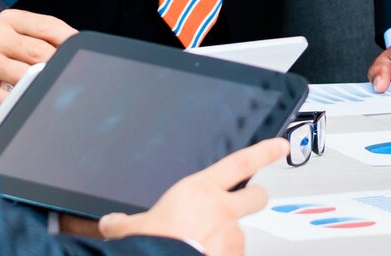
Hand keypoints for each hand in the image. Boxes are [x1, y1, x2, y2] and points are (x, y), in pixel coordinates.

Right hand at [0, 9, 77, 114]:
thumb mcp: (12, 36)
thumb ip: (40, 39)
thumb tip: (77, 50)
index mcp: (9, 20)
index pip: (48, 26)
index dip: (71, 41)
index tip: (85, 55)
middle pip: (40, 53)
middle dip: (59, 68)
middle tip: (76, 81)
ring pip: (25, 76)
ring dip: (44, 87)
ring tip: (59, 95)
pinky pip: (6, 100)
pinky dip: (22, 105)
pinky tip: (33, 108)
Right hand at [99, 137, 287, 254]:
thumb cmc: (153, 244)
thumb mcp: (131, 229)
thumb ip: (123, 223)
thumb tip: (111, 223)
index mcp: (200, 191)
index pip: (242, 163)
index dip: (264, 152)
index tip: (280, 146)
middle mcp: (223, 211)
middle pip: (256, 196)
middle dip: (253, 198)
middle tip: (242, 204)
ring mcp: (232, 237)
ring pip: (242, 233)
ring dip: (228, 238)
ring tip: (203, 246)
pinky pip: (235, 255)